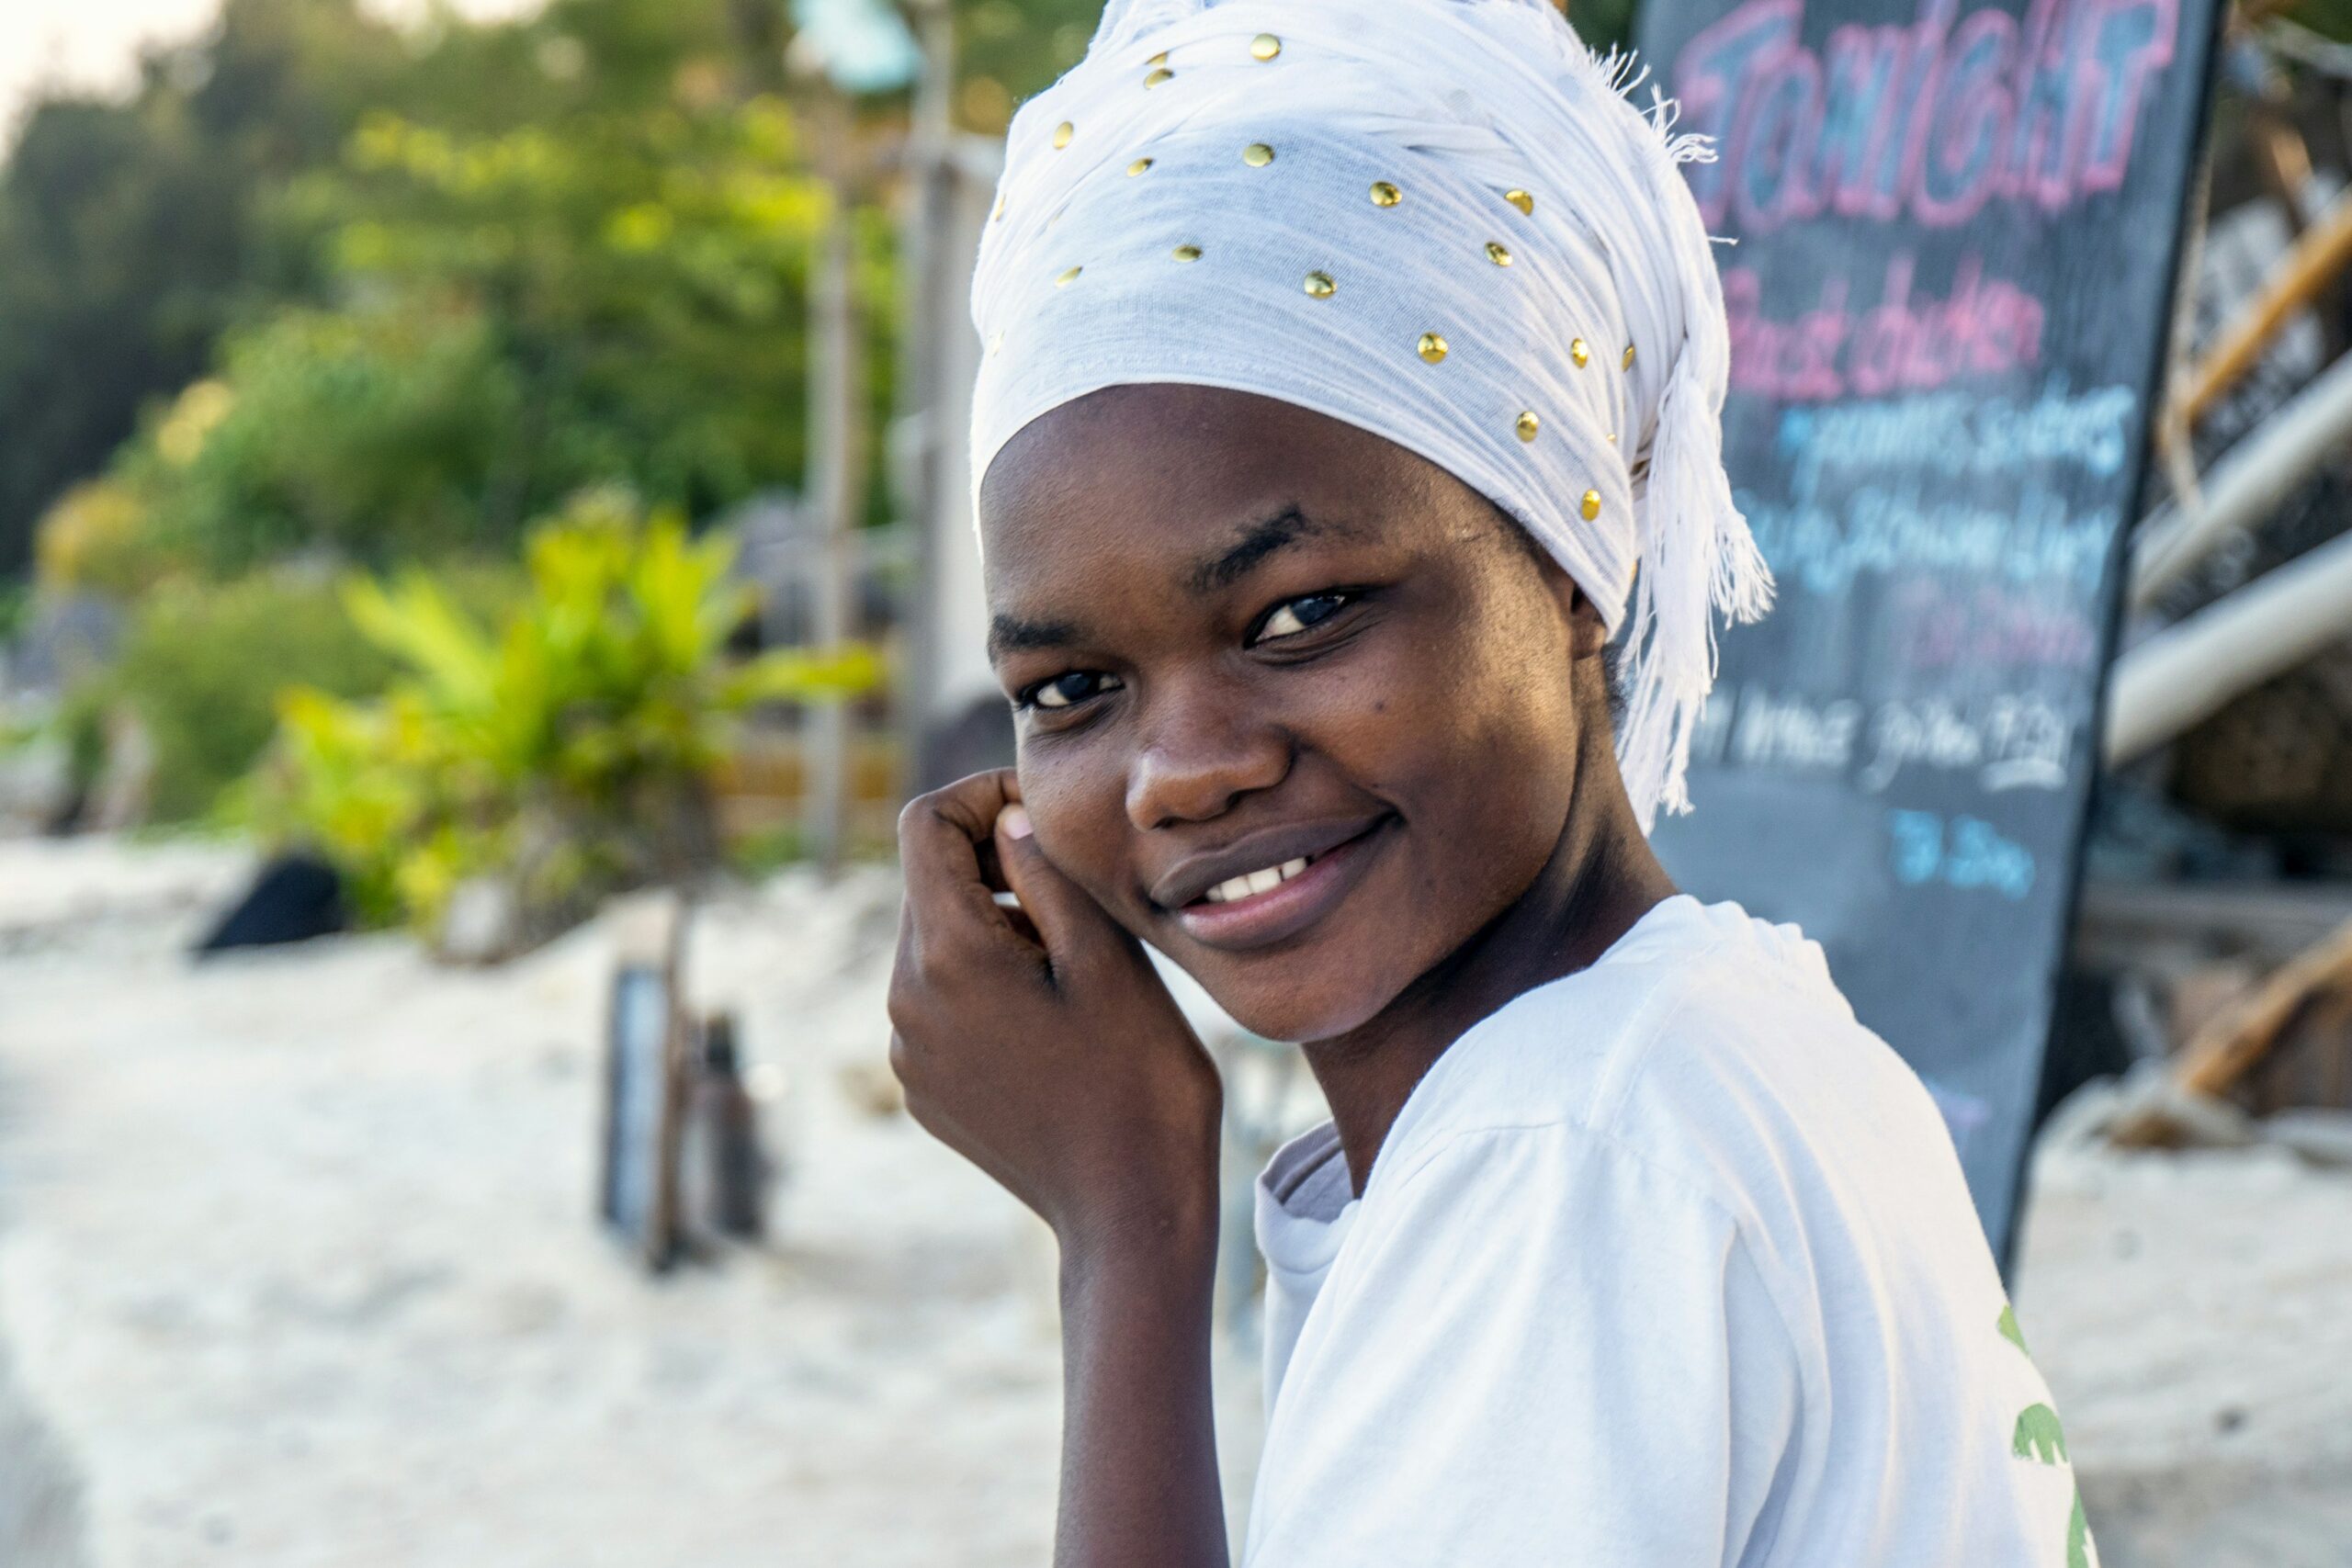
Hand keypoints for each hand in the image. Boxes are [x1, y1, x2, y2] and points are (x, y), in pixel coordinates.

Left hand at [887, 770, 1222, 1265]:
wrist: (1130, 1215)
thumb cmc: (1138, 1082)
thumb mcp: (1106, 960)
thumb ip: (1046, 875)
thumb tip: (1007, 821)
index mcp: (945, 956)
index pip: (923, 823)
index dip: (982, 796)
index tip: (1045, 819)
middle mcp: (904, 1002)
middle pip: (929, 883)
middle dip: (995, 866)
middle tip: (1079, 897)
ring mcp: (909, 1053)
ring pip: (938, 944)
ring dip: (997, 928)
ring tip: (1078, 968)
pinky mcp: (924, 1090)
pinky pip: (943, 1004)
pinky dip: (990, 985)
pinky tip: (1057, 1023)